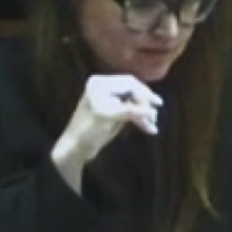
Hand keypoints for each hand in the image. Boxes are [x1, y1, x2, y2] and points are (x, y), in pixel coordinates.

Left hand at [50, 75, 162, 192]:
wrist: (76, 148)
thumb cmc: (87, 129)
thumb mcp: (108, 117)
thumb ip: (130, 111)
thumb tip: (152, 112)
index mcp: (101, 84)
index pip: (130, 83)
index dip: (144, 94)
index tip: (154, 107)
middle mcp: (106, 87)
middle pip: (134, 91)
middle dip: (145, 105)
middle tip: (155, 116)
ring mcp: (110, 99)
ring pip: (135, 102)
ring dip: (144, 114)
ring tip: (152, 125)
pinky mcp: (114, 111)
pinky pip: (132, 111)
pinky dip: (140, 119)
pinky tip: (149, 128)